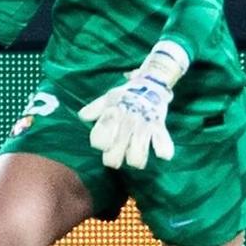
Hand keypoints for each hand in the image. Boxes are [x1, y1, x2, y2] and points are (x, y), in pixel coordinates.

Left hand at [76, 43, 185, 169]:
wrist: (151, 84)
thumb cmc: (125, 95)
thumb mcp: (107, 98)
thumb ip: (93, 109)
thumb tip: (82, 116)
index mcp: (112, 115)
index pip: (99, 140)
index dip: (99, 144)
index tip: (103, 143)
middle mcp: (127, 122)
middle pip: (114, 155)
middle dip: (113, 160)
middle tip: (115, 157)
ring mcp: (143, 126)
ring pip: (136, 157)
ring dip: (135, 160)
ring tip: (134, 158)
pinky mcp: (159, 127)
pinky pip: (163, 144)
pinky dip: (163, 150)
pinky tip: (160, 153)